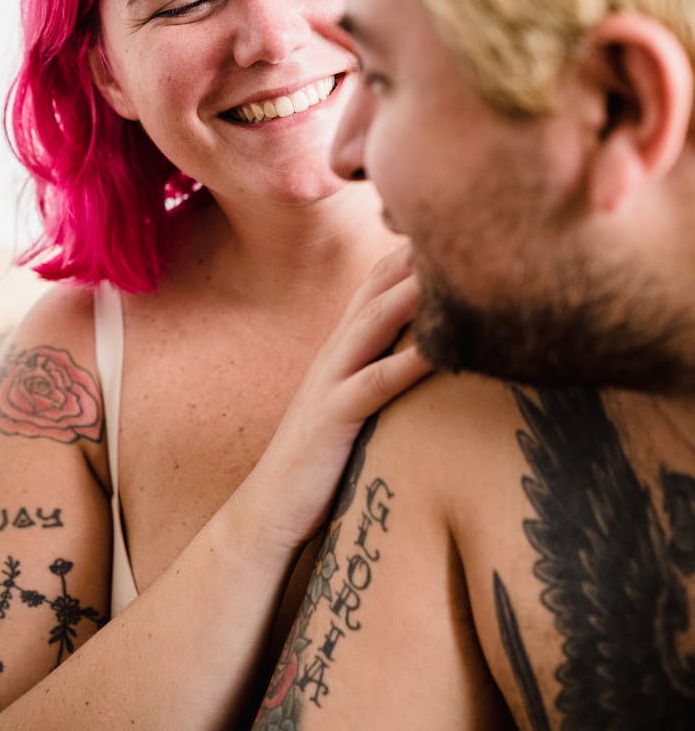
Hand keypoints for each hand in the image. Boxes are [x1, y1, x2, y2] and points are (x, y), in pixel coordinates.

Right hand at [242, 245, 430, 546]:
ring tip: (455, 261)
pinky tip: (444, 348)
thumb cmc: (323, 459)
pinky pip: (375, 382)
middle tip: (463, 217)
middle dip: (416, 250)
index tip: (454, 220)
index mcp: (342, 347)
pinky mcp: (332, 419)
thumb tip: (427, 353)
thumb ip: (379, 373)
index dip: (411, 250)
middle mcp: (335, 352)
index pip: (377, 283)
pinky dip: (411, 361)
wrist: (267, 512)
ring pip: (376, 321)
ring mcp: (330, 381)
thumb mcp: (353, 404)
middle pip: (378, 286)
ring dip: (415, 290)